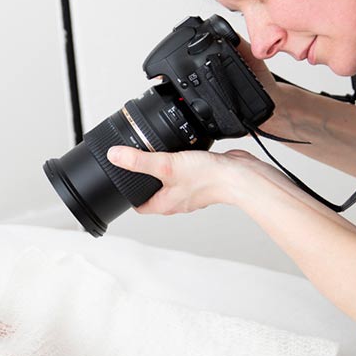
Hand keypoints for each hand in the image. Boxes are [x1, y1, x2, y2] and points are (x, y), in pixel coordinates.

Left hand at [105, 146, 270, 215]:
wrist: (240, 175)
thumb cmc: (209, 179)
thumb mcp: (166, 166)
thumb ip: (139, 161)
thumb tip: (114, 156)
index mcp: (164, 204)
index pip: (137, 205)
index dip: (126, 194)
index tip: (119, 180)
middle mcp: (176, 199)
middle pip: (152, 192)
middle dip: (142, 179)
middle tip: (133, 164)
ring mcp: (189, 189)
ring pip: (169, 181)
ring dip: (162, 169)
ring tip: (154, 154)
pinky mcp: (201, 178)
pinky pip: (185, 171)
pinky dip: (180, 161)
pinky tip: (180, 150)